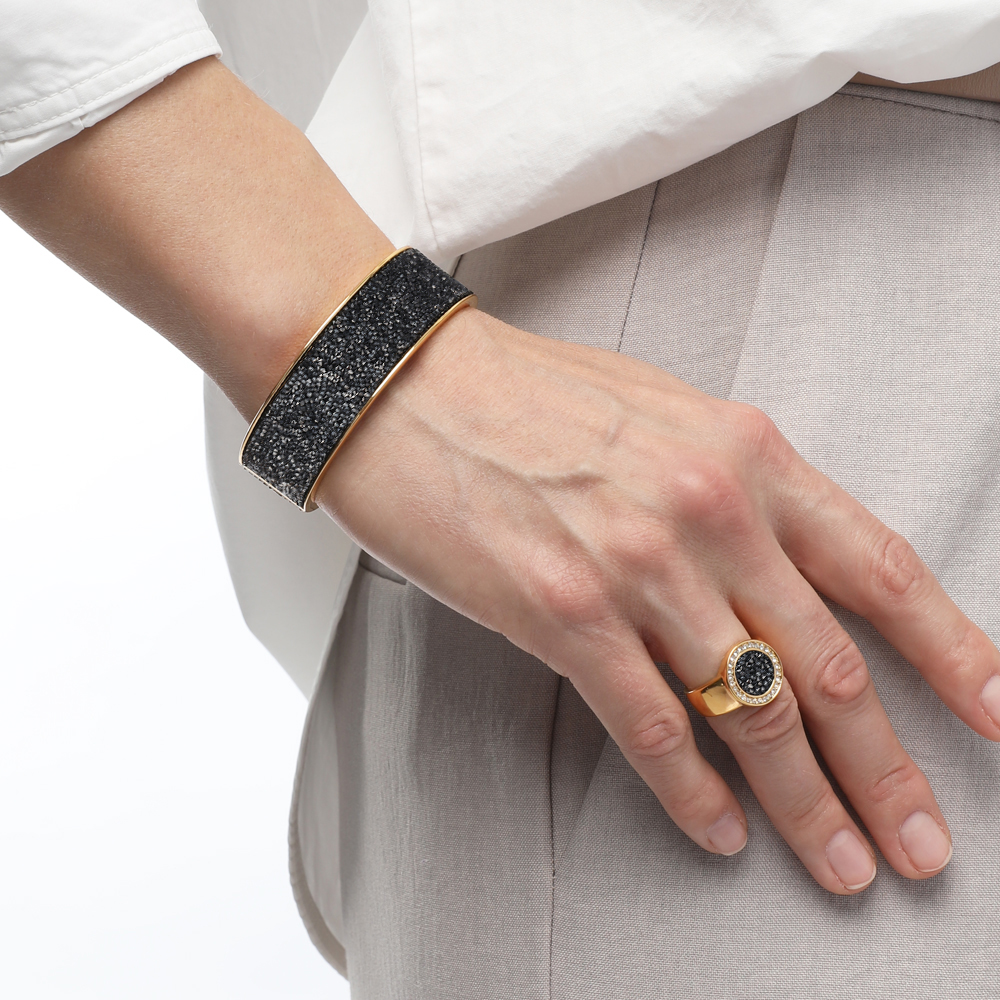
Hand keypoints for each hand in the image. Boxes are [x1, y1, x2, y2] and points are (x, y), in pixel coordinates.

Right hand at [318, 306, 999, 894]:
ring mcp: (635, 567)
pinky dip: (694, 791)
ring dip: (803, 802)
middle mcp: (706, 513)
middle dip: (887, 770)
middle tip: (921, 842)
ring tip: (840, 861)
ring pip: (750, 712)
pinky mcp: (560, 614)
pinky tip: (720, 829)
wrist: (406, 386)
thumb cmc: (528, 394)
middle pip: (827, 667)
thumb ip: (735, 489)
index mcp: (744, 453)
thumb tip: (781, 574)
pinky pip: (651, 725)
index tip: (997, 716)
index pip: (878, 569)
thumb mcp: (663, 414)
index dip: (954, 652)